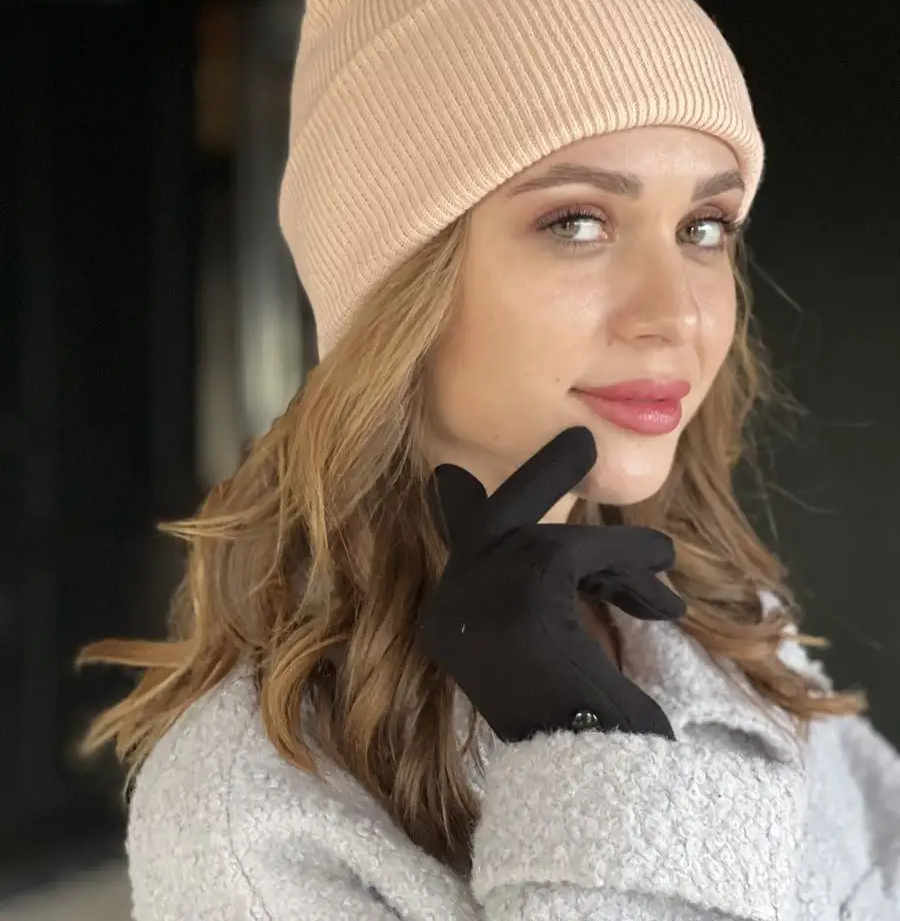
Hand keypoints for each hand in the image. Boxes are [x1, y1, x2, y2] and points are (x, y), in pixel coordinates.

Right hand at [416, 426, 685, 742]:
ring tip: (663, 567)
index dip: (468, 505)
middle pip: (492, 517)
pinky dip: (629, 563)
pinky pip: (583, 552)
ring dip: (616, 555)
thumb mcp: (542, 652)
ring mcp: (480, 599)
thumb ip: (530, 596)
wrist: (593, 784)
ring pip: (552, 538)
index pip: (463, 546)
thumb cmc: (576, 727)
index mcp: (446, 622)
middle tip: (579, 438)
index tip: (455, 477)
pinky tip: (664, 594)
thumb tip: (548, 548)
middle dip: (541, 475)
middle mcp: (448, 607)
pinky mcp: (525, 597)